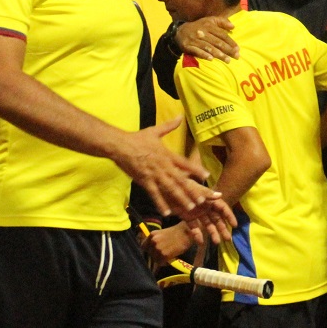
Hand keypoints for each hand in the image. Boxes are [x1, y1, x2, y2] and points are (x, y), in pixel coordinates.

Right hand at [112, 118, 235, 242]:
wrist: (119, 145)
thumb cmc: (137, 138)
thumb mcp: (154, 131)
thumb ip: (169, 126)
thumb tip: (180, 115)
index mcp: (167, 155)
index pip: (185, 163)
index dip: (196, 169)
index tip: (207, 176)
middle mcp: (163, 166)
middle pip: (180, 180)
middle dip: (192, 190)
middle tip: (202, 200)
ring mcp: (154, 174)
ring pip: (170, 188)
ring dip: (180, 198)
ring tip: (190, 207)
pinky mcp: (144, 180)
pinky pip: (154, 194)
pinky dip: (161, 203)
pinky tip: (167, 212)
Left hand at [146, 223, 193, 269]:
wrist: (187, 233)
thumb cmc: (176, 233)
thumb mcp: (162, 234)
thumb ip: (156, 241)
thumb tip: (152, 250)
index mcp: (151, 235)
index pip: (143, 247)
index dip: (149, 250)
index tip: (154, 252)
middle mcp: (153, 241)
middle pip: (149, 254)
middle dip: (156, 255)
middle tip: (163, 254)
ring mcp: (158, 248)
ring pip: (155, 259)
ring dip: (161, 259)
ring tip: (168, 256)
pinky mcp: (164, 255)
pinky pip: (161, 263)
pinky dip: (165, 263)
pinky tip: (171, 259)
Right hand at [177, 15, 238, 61]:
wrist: (180, 31)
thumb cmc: (199, 26)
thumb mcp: (210, 20)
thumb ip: (222, 22)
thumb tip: (233, 26)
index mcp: (208, 25)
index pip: (222, 34)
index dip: (230, 42)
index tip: (238, 49)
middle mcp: (202, 32)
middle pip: (217, 42)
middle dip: (227, 50)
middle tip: (236, 56)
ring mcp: (195, 40)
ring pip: (208, 47)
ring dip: (218, 54)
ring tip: (227, 60)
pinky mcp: (188, 46)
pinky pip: (197, 51)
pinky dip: (204, 55)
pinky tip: (211, 59)